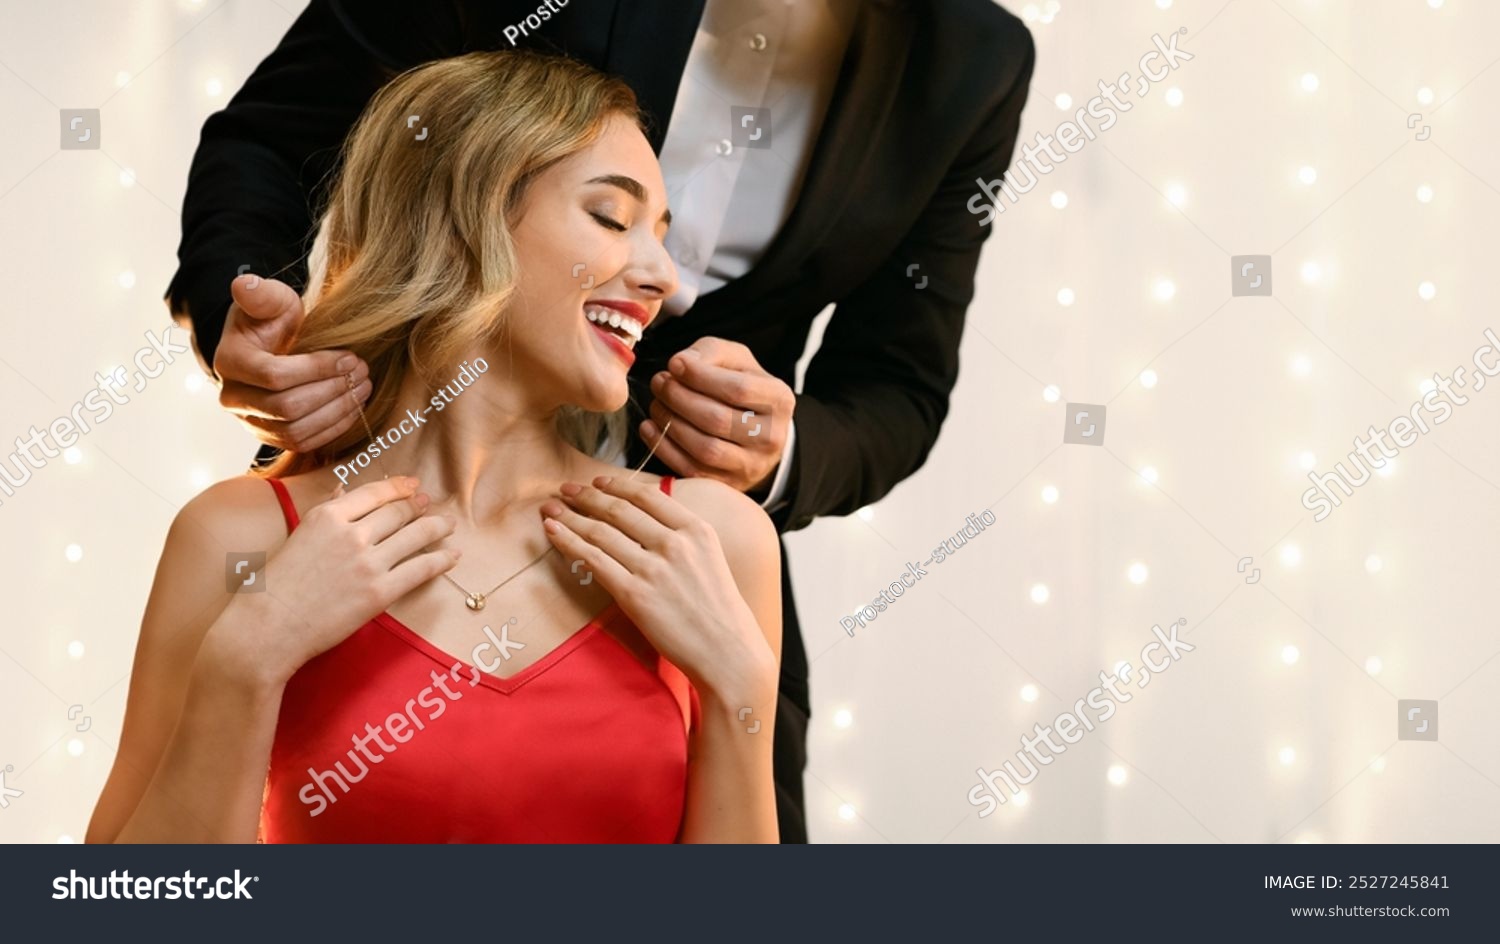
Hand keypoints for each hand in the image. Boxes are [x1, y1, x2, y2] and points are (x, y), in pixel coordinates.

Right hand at [215, 274, 371, 451]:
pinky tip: (355, 406)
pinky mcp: (269, 437)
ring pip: (296, 430)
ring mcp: (250, 422)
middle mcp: (232, 398)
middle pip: (287, 408)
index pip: (275, 375)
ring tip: (362, 388)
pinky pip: (302, 443)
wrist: (269, 348)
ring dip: (337, 411)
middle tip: (362, 372)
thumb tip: (243, 284)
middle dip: (331, 390)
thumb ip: (262, 294)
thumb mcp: (271, 301)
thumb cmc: (272, 321)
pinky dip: (333, 428)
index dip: (317, 368)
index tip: (350, 356)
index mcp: (229, 361)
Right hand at [240, 476, 458, 682]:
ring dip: (437, 527)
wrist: (267, 628)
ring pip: (415, 535)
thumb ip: (324, 513)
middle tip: (430, 504)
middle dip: (419, 506)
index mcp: (327, 516)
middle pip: (398, 512)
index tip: (413, 485)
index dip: (399, 487)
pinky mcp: (379, 592)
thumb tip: (341, 491)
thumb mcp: (296, 537)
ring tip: (448, 525)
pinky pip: (420, 569)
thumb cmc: (273, 587)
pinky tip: (452, 556)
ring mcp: (368, 563)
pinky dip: (441, 561)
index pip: (374, 492)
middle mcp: (351, 534)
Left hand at [539, 475, 774, 699]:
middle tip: (564, 490)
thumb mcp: (711, 558)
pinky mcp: (634, 595)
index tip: (597, 482)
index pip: (648, 496)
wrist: (727, 651)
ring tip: (550, 510)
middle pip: (619, 510)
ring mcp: (653, 568)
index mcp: (697, 529)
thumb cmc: (719, 611)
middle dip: (586, 497)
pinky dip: (569, 543)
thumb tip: (644, 521)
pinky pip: (593, 560)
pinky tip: (554, 533)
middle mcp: (675, 543)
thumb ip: (682, 536)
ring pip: (600, 532)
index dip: (617, 486)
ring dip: (570, 517)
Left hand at [643, 338, 793, 494]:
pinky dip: (664, 447)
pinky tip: (651, 427)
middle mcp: (771, 437)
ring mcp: (751, 466)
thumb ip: (710, 353)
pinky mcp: (729, 484)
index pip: (738, 388)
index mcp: (779, 400)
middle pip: (717, 419)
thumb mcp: (736, 361)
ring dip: (670, 423)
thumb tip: (680, 364)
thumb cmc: (742, 390)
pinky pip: (691, 470)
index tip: (674, 364)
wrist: (758, 432)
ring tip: (657, 403)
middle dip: (679, 398)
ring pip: (704, 448)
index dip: (699, 376)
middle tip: (659, 383)